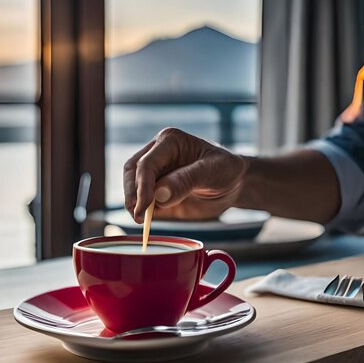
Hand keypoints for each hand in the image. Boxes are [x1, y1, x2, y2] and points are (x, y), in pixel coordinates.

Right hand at [123, 128, 247, 222]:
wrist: (232, 184)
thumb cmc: (226, 170)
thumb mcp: (214, 172)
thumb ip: (187, 180)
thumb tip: (159, 194)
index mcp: (170, 141)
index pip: (147, 163)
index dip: (142, 186)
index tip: (144, 207)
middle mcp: (156, 154)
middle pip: (131, 173)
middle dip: (132, 195)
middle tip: (139, 216)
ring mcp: (153, 173)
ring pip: (131, 186)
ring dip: (133, 203)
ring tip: (142, 220)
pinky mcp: (153, 190)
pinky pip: (139, 200)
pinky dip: (140, 211)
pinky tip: (147, 221)